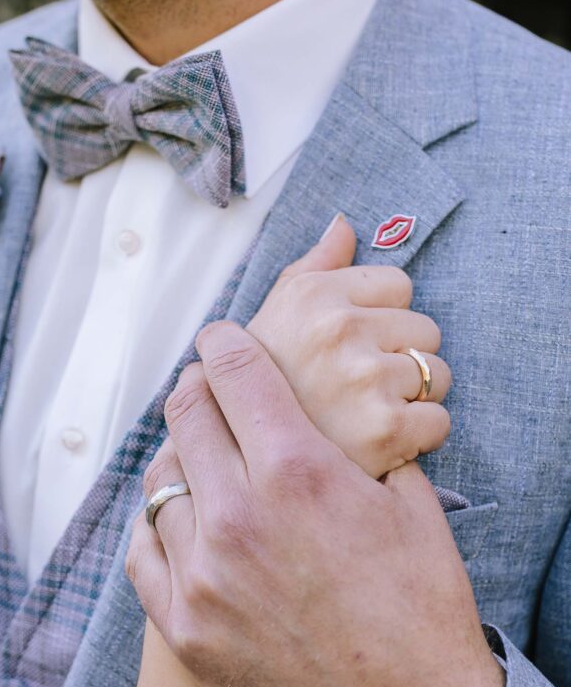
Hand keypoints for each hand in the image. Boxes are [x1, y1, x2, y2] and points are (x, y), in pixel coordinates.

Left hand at [127, 322, 503, 686]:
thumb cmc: (418, 607)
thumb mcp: (408, 505)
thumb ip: (356, 446)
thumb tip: (322, 414)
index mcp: (298, 472)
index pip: (236, 373)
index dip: (224, 343)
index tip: (219, 338)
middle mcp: (238, 516)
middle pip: (186, 416)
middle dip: (196, 389)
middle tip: (205, 388)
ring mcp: (201, 576)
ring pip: (158, 482)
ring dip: (178, 458)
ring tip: (198, 459)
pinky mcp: (182, 629)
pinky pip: (142, 549)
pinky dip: (158, 525)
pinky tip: (180, 520)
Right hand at [247, 214, 450, 477]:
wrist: (247, 462)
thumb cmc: (273, 385)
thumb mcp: (278, 316)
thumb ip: (315, 267)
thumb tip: (344, 224)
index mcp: (313, 295)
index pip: (400, 284)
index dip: (381, 319)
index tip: (352, 348)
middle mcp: (337, 329)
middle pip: (426, 328)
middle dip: (401, 358)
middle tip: (360, 389)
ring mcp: (362, 378)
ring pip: (437, 374)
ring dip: (413, 399)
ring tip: (368, 416)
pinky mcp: (385, 428)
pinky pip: (438, 421)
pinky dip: (419, 438)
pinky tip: (382, 444)